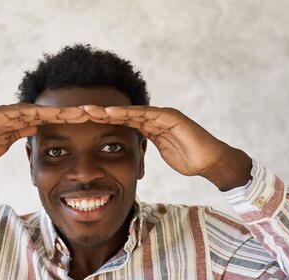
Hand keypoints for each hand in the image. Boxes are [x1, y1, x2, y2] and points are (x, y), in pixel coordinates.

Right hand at [0, 103, 89, 168]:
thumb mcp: (5, 143)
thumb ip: (20, 134)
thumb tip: (36, 128)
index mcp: (17, 122)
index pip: (47, 120)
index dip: (66, 120)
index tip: (86, 123)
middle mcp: (12, 114)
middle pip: (46, 112)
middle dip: (68, 113)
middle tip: (91, 113)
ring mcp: (2, 113)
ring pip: (34, 110)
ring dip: (56, 111)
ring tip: (76, 113)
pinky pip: (14, 114)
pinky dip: (30, 113)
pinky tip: (47, 114)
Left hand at [81, 105, 251, 189]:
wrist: (210, 161)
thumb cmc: (189, 159)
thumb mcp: (162, 153)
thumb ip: (149, 147)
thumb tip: (136, 152)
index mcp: (150, 127)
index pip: (122, 123)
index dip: (103, 122)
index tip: (84, 124)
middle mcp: (154, 118)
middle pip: (122, 113)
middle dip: (101, 113)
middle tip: (78, 111)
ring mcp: (162, 115)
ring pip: (130, 111)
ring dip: (108, 110)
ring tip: (88, 110)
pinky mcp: (170, 117)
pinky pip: (145, 114)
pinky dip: (127, 113)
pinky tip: (110, 113)